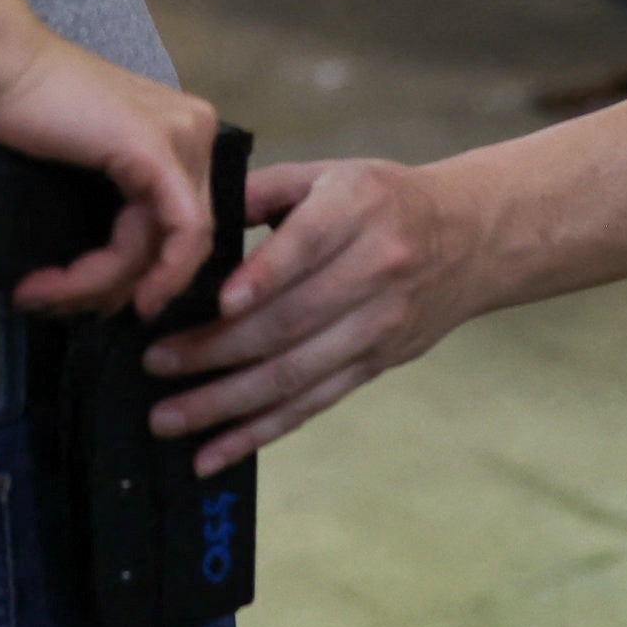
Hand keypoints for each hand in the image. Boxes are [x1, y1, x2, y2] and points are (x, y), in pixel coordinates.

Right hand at [0, 35, 216, 320]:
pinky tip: (72, 289)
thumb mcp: (92, 162)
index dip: (145, 277)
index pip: (184, 226)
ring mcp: (185, 138)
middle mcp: (198, 131)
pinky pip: (171, 236)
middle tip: (55, 303)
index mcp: (186, 131)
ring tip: (40, 293)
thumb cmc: (24, 110)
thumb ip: (121, 206)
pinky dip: (118, 273)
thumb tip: (123, 286)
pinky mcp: (160, 152)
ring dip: (96, 284)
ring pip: (163, 249)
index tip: (91, 304)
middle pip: (178, 243)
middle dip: (117, 287)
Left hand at [143, 156, 483, 475]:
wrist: (470, 237)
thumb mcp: (330, 174)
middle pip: (292, 319)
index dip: (266, 275)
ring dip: (228, 402)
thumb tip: (192, 219)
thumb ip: (264, 190)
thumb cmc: (381, 199)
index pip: (309, 244)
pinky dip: (261, 432)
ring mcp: (377, 326)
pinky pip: (313, 404)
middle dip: (219, 349)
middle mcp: (374, 269)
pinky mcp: (375, 366)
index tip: (220, 302)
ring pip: (297, 372)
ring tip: (169, 418)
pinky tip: (215, 452)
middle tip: (156, 364)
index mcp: (357, 208)